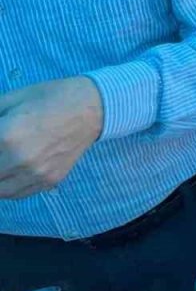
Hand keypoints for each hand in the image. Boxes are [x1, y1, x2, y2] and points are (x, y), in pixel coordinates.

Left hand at [0, 78, 103, 198]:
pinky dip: (6, 187)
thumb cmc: (50, 97)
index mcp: (6, 136)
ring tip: (3, 162)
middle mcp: (19, 160)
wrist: (92, 107)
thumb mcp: (11, 99)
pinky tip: (9, 172)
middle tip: (0, 149)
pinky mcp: (49, 181)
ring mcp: (36, 174)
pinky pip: (17, 194)